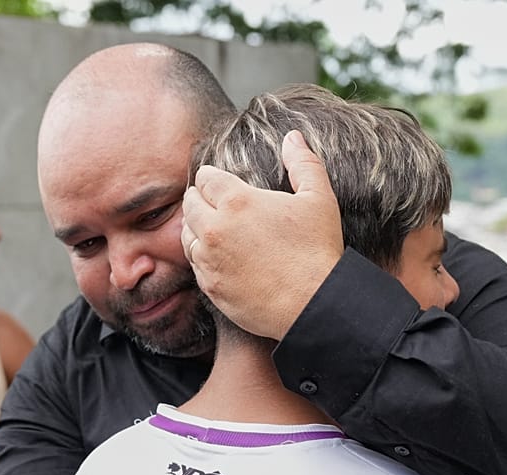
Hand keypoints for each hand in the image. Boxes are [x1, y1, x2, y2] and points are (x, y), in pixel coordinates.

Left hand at [181, 130, 342, 340]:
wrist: (313, 305)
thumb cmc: (318, 251)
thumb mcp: (319, 199)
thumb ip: (303, 163)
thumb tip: (293, 137)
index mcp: (237, 201)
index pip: (205, 177)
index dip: (213, 177)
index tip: (220, 182)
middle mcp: (215, 228)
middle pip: (190, 203)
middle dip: (200, 199)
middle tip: (212, 202)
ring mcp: (209, 260)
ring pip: (187, 234)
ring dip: (197, 228)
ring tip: (214, 228)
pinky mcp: (210, 287)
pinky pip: (195, 264)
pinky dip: (202, 257)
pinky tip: (219, 256)